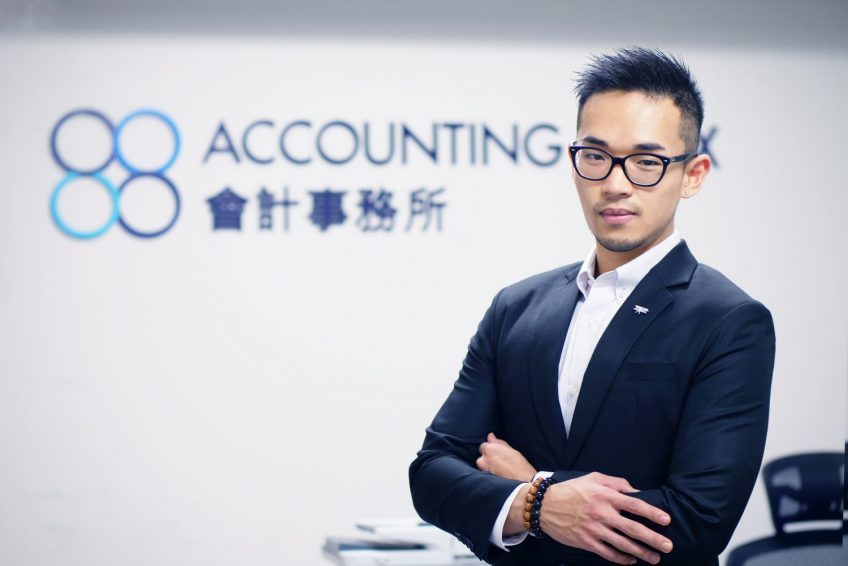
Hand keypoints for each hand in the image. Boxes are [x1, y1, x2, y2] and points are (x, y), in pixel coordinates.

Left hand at [476, 432, 535, 480]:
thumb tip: (490, 436)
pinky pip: (483, 474)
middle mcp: (484, 459)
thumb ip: (498, 442)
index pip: (483, 446)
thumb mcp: (511, 450)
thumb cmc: (520, 465)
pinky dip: (488, 474)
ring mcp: (483, 470)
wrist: (523, 483)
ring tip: (498, 469)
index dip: (490, 449)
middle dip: (486, 458)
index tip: (496, 453)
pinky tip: (497, 475)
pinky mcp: (485, 479)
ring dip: (486, 466)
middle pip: (481, 456)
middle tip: (498, 462)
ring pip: (481, 465)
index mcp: (490, 449)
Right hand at [538, 472, 672, 564]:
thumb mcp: (593, 478)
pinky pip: (608, 553)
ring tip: (655, 558)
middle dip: (653, 538)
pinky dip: (622, 558)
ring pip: (623, 544)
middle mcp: (602, 513)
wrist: (545, 505)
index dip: (652, 513)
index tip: (665, 520)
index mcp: (605, 496)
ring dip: (642, 553)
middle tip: (668, 546)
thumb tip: (635, 491)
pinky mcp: (587, 542)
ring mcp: (595, 529)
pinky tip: (631, 561)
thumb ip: (616, 482)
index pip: (635, 505)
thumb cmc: (571, 489)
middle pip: (633, 528)